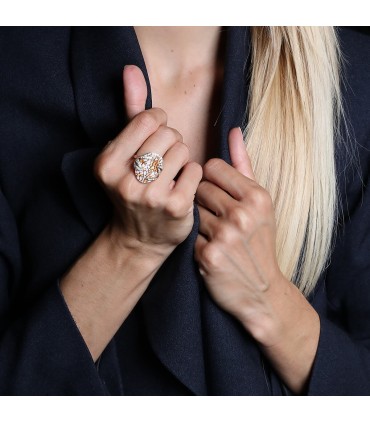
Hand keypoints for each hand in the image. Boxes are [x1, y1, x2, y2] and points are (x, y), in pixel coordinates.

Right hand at [94, 65, 202, 258]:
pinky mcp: (176, 208)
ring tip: (171, 173)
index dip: (158, 123)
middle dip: (171, 141)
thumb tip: (132, 69)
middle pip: (168, 134)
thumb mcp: (124, 151)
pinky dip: (193, 174)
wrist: (139, 238)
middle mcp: (125, 182)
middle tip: (163, 159)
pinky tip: (182, 187)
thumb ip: (130, 110)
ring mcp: (151, 197)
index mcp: (107, 164)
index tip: (156, 136)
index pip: (148, 119)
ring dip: (182, 157)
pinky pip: (196, 170)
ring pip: (183, 150)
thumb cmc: (133, 187)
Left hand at [195, 127, 287, 341]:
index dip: (211, 179)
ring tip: (214, 234)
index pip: (214, 166)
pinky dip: (195, 241)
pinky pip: (187, 233)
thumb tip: (233, 130)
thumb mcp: (260, 203)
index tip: (218, 193)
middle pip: (199, 186)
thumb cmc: (259, 242)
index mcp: (257, 196)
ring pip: (190, 209)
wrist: (261, 290)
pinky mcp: (208, 255)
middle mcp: (242, 213)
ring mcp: (225, 235)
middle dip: (204, 200)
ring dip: (197, 221)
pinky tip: (209, 250)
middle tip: (217, 217)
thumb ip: (244, 165)